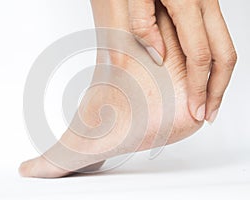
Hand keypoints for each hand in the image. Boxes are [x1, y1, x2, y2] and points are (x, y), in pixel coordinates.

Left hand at [128, 0, 236, 121]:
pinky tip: (205, 75)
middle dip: (218, 89)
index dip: (198, 87)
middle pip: (224, 55)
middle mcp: (205, 4)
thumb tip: (159, 56)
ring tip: (211, 101)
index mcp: (187, 3)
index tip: (196, 110)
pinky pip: (216, 36)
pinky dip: (214, 60)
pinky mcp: (204, 4)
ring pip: (225, 46)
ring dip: (220, 77)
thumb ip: (143, 24)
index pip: (199, 56)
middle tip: (210, 114)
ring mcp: (208, 3)